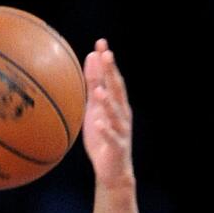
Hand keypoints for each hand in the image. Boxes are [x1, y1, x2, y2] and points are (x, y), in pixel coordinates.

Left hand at [82, 39, 133, 187]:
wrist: (112, 170)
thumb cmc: (102, 136)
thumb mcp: (94, 108)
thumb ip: (93, 85)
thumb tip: (91, 57)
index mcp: (117, 103)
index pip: (112, 78)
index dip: (107, 61)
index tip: (101, 42)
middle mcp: (122, 113)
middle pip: (118, 90)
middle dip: (112, 73)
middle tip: (107, 55)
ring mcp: (121, 129)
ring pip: (115, 113)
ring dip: (108, 101)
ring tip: (99, 90)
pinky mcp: (117, 146)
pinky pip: (111, 137)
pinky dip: (106, 130)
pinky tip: (100, 123)